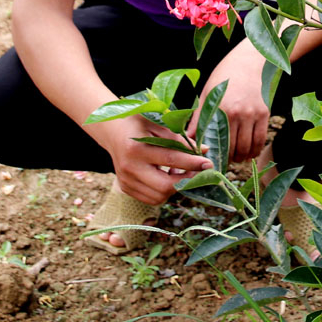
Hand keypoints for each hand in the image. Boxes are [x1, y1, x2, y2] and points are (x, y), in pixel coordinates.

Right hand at [96, 114, 211, 205]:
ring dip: (176, 187)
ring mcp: (126, 181)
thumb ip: (180, 138)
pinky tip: (168, 177)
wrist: (112, 131)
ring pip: (159, 196)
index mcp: (136, 148)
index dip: (192, 163)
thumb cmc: (139, 123)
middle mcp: (129, 168)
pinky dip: (164, 192)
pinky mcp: (126, 188)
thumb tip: (204, 150)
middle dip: (186, 181)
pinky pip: (151, 198)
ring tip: (181, 173)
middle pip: (164, 185)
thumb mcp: (159, 124)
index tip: (208, 164)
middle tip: (198, 172)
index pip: (170, 159)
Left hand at [189, 41, 269, 163]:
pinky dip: (255, 150)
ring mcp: (252, 113)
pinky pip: (260, 139)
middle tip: (223, 163)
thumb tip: (188, 139)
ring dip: (241, 157)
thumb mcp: (207, 95)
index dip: (214, 156)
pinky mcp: (264, 113)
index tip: (211, 161)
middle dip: (228, 159)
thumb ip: (198, 118)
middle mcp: (238, 113)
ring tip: (235, 159)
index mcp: (220, 109)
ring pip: (248, 146)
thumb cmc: (222, 78)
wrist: (245, 62)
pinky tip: (249, 153)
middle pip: (233, 148)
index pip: (217, 141)